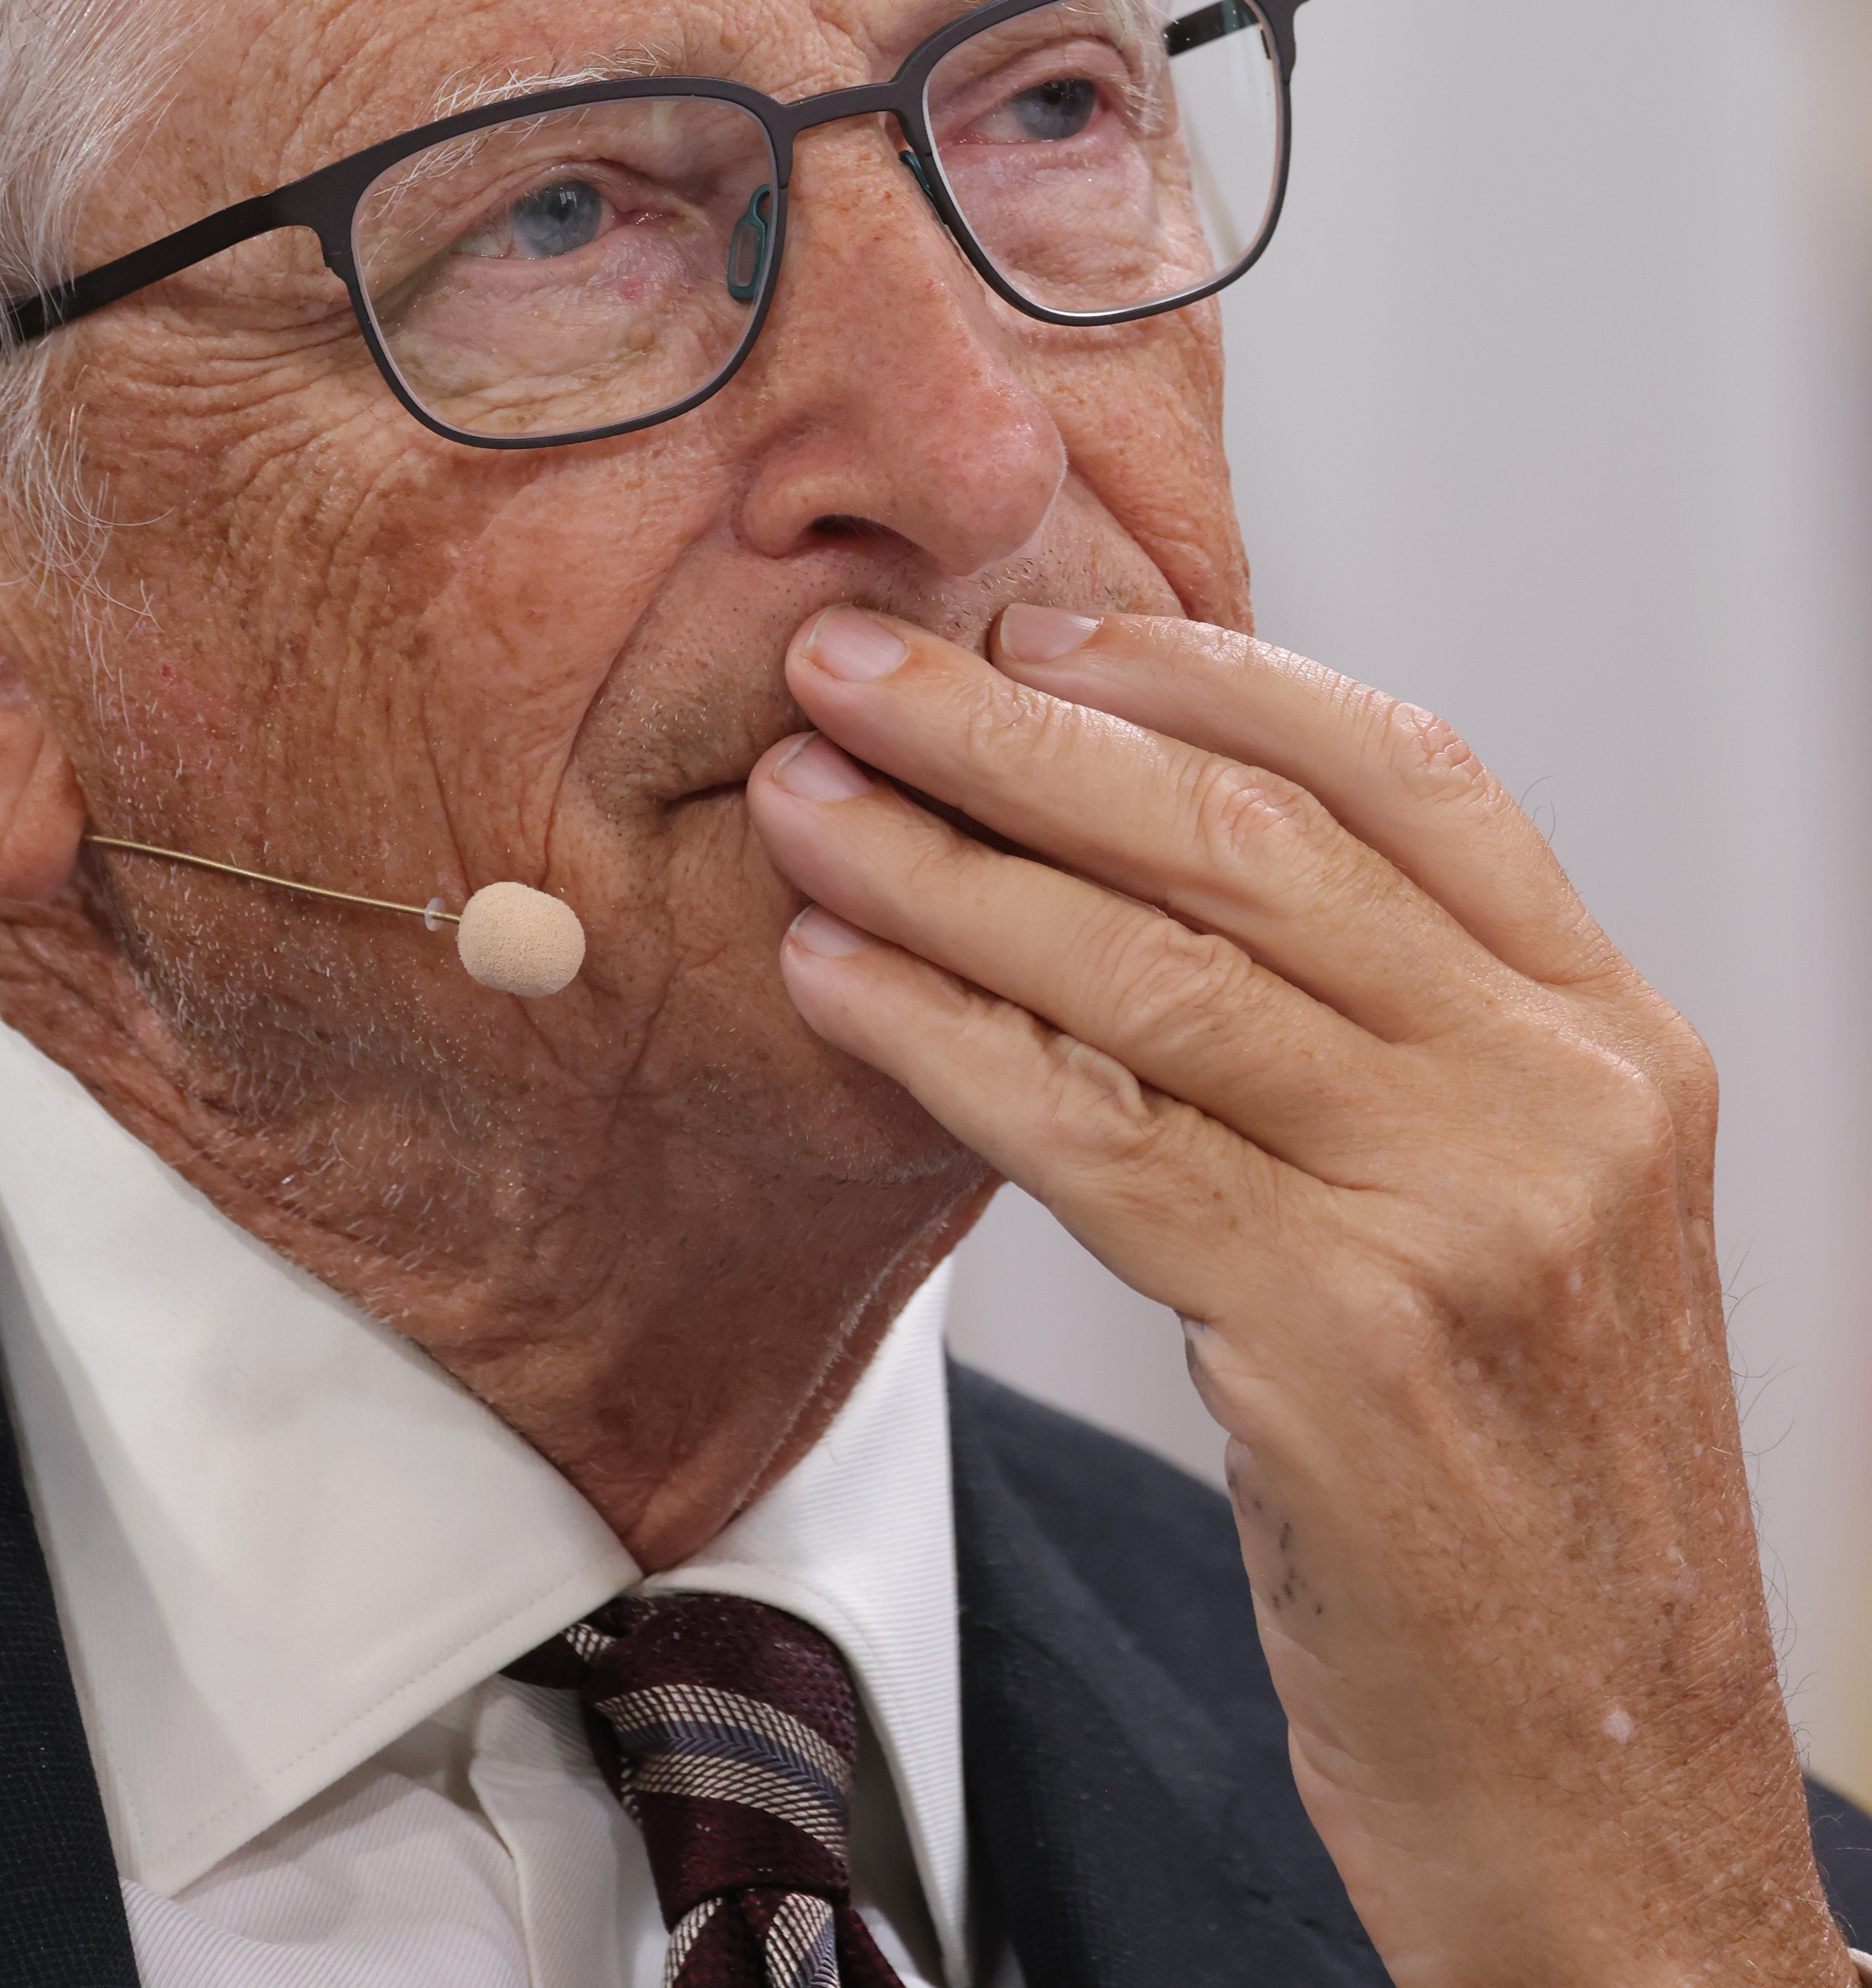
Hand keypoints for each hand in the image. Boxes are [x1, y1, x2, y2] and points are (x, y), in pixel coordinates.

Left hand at [746, 605, 1848, 1987]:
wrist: (1617, 1796)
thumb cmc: (1534, 1506)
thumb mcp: (1526, 1227)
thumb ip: (1395, 1046)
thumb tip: (1150, 863)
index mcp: (1612, 1044)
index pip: (1408, 771)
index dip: (1209, 675)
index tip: (1046, 627)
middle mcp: (1555, 1102)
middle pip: (1246, 841)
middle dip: (1019, 734)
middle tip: (857, 666)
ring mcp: (1459, 1217)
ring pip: (1149, 970)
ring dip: (943, 866)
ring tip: (804, 803)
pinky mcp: (1343, 1345)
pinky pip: (1096, 1135)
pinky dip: (946, 1037)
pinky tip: (840, 982)